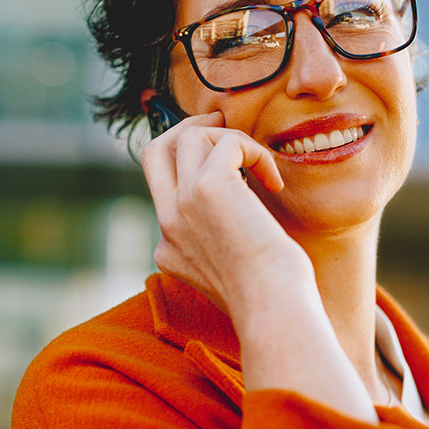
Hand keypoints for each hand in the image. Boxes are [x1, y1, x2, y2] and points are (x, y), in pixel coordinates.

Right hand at [139, 112, 298, 313]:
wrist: (273, 307)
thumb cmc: (270, 296)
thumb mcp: (235, 272)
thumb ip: (224, 243)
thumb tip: (246, 209)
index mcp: (168, 247)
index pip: (164, 188)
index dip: (193, 167)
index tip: (230, 164)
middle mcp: (167, 222)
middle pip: (155, 151)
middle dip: (187, 127)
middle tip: (222, 121)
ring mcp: (181, 204)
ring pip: (186, 137)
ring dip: (229, 138)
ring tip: (259, 161)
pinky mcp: (207, 187)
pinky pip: (227, 142)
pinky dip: (255, 152)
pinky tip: (274, 181)